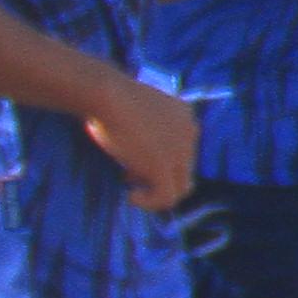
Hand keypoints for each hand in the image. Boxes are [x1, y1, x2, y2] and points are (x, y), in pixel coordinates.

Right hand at [79, 72, 200, 209]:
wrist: (107, 95)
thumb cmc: (109, 96)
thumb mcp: (134, 110)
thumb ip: (144, 128)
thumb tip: (135, 158)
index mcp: (184, 114)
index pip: (183, 148)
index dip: (159, 159)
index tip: (133, 162)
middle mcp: (190, 132)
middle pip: (184, 168)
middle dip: (156, 175)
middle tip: (127, 176)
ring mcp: (180, 151)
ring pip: (181, 187)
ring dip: (157, 194)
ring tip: (133, 194)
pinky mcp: (165, 168)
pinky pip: (167, 198)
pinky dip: (149, 202)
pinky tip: (131, 198)